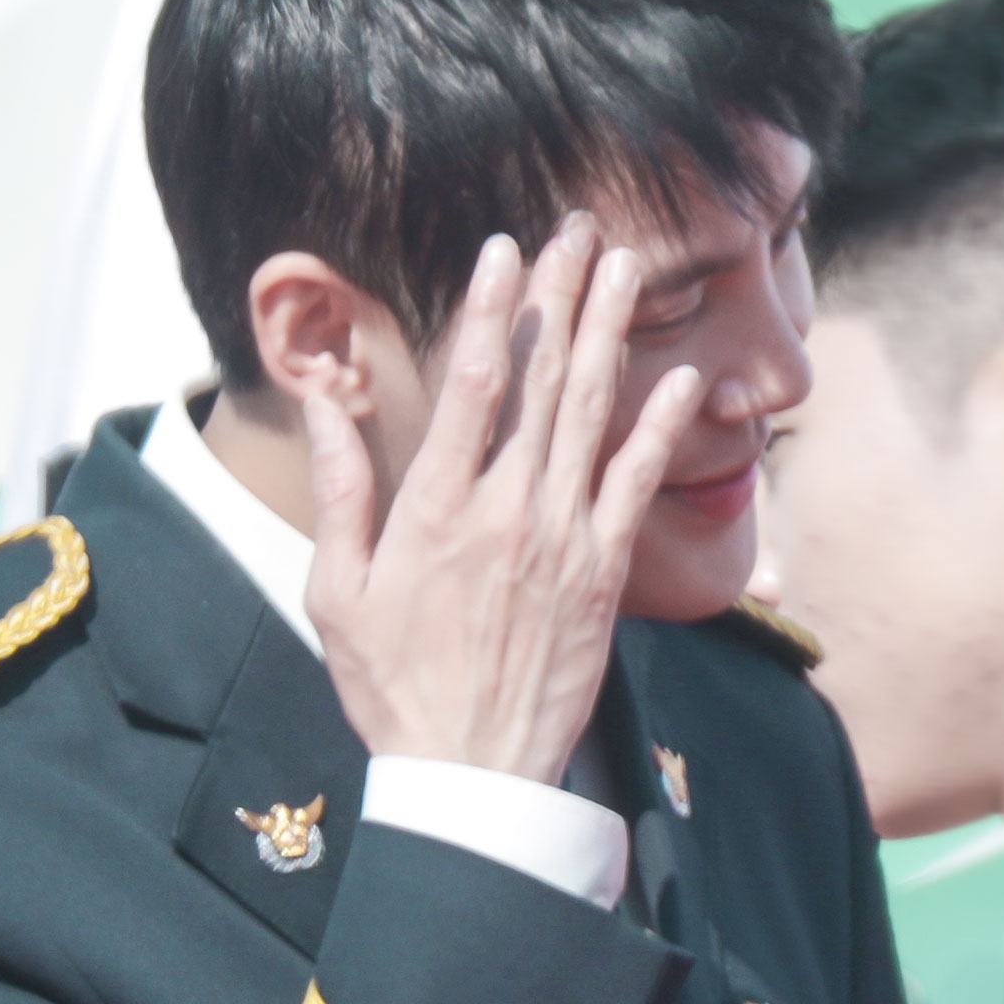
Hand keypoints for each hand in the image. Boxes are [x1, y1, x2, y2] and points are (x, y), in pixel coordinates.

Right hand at [304, 215, 709, 785]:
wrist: (472, 774)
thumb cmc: (394, 687)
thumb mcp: (337, 591)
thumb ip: (340, 489)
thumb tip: (324, 399)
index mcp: (436, 508)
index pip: (472, 382)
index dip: (492, 307)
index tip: (505, 248)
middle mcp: (506, 510)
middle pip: (541, 380)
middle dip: (562, 296)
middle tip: (582, 229)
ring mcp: (563, 540)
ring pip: (592, 416)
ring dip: (611, 335)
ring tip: (627, 267)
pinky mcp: (604, 576)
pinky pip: (637, 487)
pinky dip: (659, 428)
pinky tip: (679, 376)